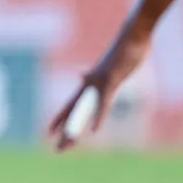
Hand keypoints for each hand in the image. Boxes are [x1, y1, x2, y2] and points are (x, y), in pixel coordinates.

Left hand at [47, 24, 150, 151]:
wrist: (133, 34)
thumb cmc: (123, 48)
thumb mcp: (107, 65)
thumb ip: (95, 75)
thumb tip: (81, 75)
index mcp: (90, 81)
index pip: (71, 104)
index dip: (60, 118)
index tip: (49, 131)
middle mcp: (90, 83)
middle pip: (73, 112)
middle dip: (64, 131)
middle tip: (54, 148)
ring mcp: (100, 82)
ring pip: (84, 110)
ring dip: (76, 128)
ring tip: (68, 143)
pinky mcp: (112, 80)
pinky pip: (103, 103)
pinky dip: (99, 116)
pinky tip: (94, 130)